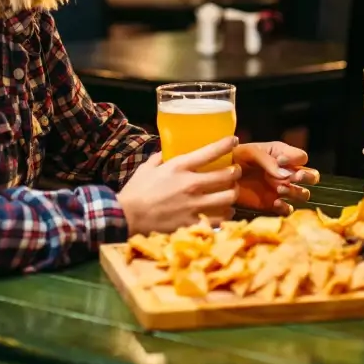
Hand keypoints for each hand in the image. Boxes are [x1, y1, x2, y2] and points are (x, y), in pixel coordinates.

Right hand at [117, 137, 240, 234]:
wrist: (127, 216)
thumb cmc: (136, 190)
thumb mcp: (147, 168)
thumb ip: (159, 158)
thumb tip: (165, 152)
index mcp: (180, 167)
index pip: (210, 151)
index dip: (226, 144)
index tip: (234, 140)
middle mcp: (191, 184)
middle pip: (227, 176)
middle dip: (236, 172)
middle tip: (236, 171)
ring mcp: (194, 205)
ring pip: (229, 198)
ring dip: (233, 194)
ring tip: (231, 193)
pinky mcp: (194, 223)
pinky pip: (220, 219)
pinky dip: (225, 215)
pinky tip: (224, 212)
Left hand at [233, 141, 319, 214]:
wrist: (218, 178)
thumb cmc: (233, 158)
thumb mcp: (249, 153)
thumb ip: (267, 161)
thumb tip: (285, 175)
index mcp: (281, 154)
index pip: (301, 157)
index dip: (295, 160)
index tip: (280, 161)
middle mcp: (285, 172)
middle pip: (311, 176)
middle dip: (306, 177)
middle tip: (292, 178)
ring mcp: (281, 189)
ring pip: (303, 193)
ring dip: (295, 192)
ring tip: (279, 189)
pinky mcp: (273, 204)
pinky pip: (288, 209)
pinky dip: (286, 207)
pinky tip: (275, 202)